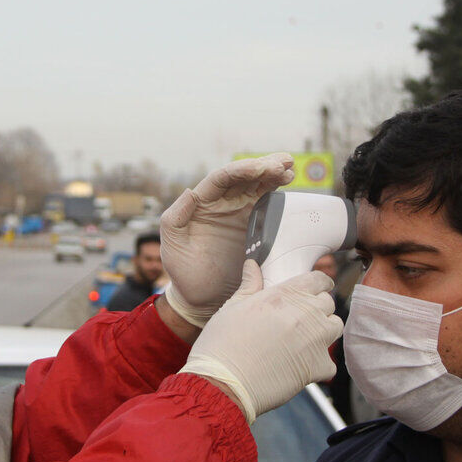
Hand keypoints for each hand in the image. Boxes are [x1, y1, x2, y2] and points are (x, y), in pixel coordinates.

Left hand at [161, 153, 294, 326]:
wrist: (203, 298)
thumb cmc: (183, 272)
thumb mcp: (172, 245)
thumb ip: (175, 218)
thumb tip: (190, 192)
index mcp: (201, 202)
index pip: (221, 178)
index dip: (240, 170)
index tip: (259, 168)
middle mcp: (221, 202)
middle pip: (243, 176)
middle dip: (262, 166)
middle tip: (282, 163)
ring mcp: (239, 211)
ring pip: (257, 184)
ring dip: (273, 173)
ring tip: (289, 166)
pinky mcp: (255, 224)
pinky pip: (267, 201)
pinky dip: (277, 189)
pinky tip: (288, 180)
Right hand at [179, 260, 341, 422]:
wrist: (224, 383)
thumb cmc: (222, 344)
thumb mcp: (233, 307)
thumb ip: (250, 285)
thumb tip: (252, 266)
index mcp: (285, 294)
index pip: (318, 280)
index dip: (318, 284)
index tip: (315, 290)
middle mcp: (305, 313)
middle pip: (328, 303)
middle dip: (318, 309)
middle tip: (301, 320)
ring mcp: (315, 340)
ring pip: (334, 328)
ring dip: (324, 332)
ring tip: (304, 341)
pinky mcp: (317, 366)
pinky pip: (329, 362)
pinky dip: (318, 365)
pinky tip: (299, 367)